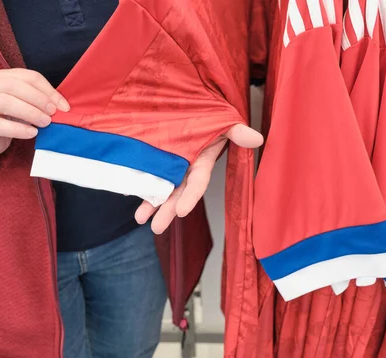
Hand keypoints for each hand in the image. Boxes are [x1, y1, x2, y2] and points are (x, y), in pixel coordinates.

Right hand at [0, 68, 69, 157]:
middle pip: (13, 85)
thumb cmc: (6, 117)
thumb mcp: (22, 103)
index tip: (64, 106)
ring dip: (29, 112)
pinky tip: (32, 133)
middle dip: (38, 99)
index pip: (28, 76)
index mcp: (0, 77)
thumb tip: (63, 106)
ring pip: (4, 102)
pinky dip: (18, 129)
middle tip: (53, 113)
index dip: (48, 90)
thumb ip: (39, 100)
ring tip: (45, 122)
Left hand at [135, 124, 263, 233]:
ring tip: (140, 218)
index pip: (198, 183)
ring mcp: (171, 162)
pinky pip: (148, 172)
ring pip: (162, 186)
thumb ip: (238, 132)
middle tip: (156, 228)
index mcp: (203, 161)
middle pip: (177, 192)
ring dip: (151, 203)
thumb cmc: (212, 115)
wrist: (192, 102)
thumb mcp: (226, 122)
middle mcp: (186, 166)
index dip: (191, 197)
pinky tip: (128, 192)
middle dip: (167, 210)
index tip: (183, 212)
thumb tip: (257, 139)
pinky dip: (139, 182)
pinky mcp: (157, 155)